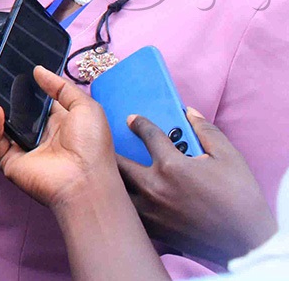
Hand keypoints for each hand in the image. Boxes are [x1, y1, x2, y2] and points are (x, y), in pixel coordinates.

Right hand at [0, 65, 118, 210]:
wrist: (86, 181)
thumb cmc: (92, 145)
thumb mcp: (86, 107)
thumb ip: (61, 87)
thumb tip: (37, 70)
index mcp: (53, 117)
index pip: (28, 93)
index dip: (16, 77)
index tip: (2, 60)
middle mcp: (34, 129)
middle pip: (8, 102)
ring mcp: (19, 145)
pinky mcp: (8, 159)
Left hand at [117, 108, 276, 264]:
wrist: (247, 241)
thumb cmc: (240, 198)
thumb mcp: (228, 157)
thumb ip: (205, 131)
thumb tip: (189, 113)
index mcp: (172, 165)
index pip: (147, 135)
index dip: (139, 123)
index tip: (132, 120)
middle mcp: (154, 186)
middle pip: (118, 162)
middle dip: (110, 149)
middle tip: (106, 142)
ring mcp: (150, 209)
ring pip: (117, 189)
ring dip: (112, 177)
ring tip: (107, 168)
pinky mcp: (153, 228)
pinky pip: (128, 211)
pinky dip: (123, 200)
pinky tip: (123, 195)